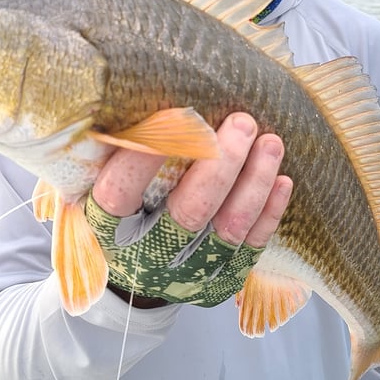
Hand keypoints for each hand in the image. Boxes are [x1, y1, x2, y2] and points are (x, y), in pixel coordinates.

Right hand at [88, 112, 291, 306]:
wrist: (139, 277)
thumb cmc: (123, 215)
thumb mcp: (98, 191)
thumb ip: (112, 155)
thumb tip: (136, 102)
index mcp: (110, 229)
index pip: (121, 193)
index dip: (142, 157)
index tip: (171, 115)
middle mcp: (151, 253)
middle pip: (190, 210)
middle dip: (222, 162)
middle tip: (242, 122)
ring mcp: (191, 269)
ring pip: (230, 226)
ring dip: (255, 181)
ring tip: (271, 142)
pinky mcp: (223, 276)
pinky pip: (253, 244)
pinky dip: (270, 210)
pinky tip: (282, 179)